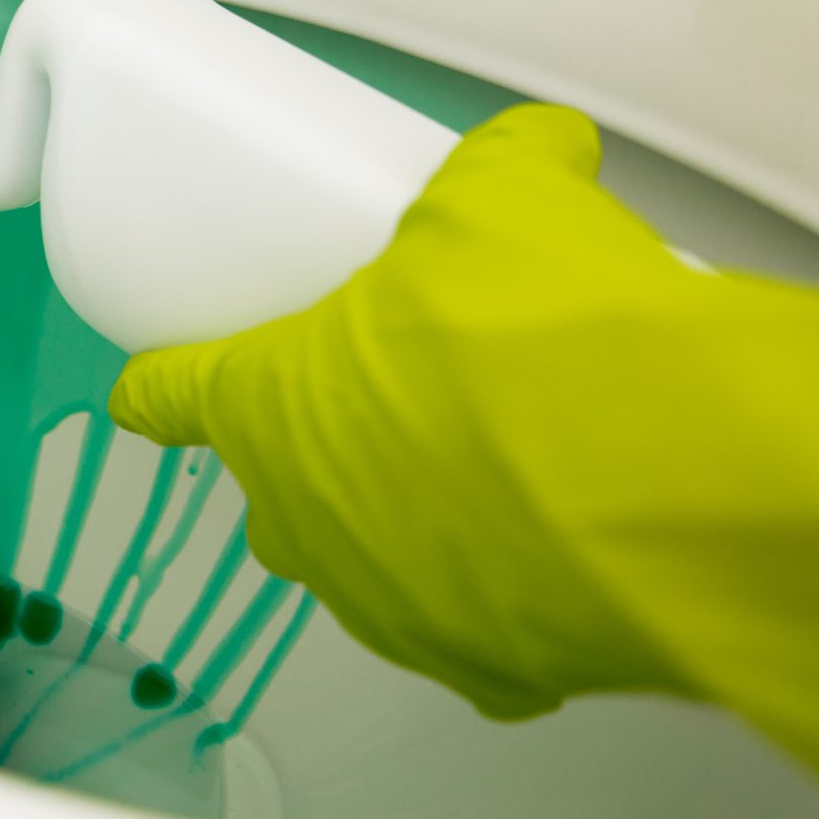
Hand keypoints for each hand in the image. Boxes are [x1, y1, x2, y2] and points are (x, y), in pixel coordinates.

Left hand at [107, 104, 818, 818]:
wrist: (668, 478)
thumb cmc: (533, 331)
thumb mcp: (503, 201)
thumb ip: (505, 169)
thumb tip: (544, 147)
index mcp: (267, 407)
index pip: (172, 396)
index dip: (164, 386)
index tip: (150, 390)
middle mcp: (306, 522)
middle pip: (283, 490)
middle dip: (328, 450)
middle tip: (405, 397)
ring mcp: (391, 605)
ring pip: (379, 564)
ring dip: (422, 522)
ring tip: (507, 467)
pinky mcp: (493, 671)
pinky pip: (486, 629)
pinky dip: (520, 591)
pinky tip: (571, 545)